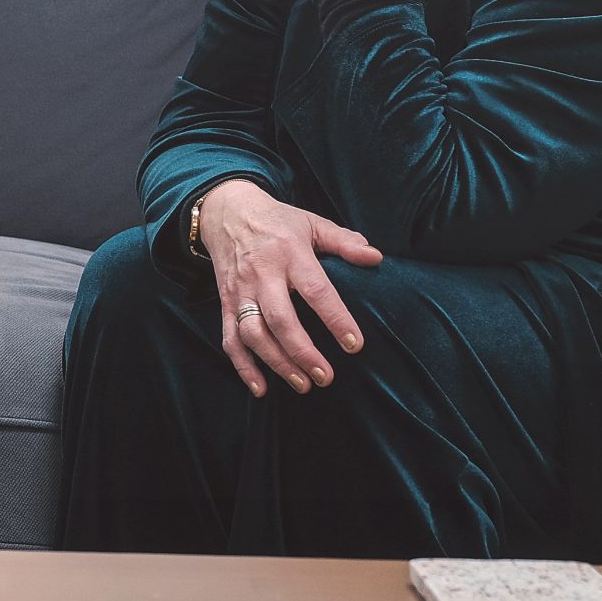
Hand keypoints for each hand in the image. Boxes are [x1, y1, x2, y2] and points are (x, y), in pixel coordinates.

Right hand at [199, 179, 382, 396]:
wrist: (226, 212)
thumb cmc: (277, 221)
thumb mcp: (312, 223)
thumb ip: (344, 242)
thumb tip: (376, 258)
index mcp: (289, 253)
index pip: (315, 290)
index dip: (336, 318)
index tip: (355, 345)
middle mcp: (262, 274)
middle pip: (281, 318)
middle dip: (303, 352)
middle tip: (326, 377)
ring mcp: (240, 290)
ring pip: (254, 333)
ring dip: (276, 362)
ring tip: (302, 384)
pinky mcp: (226, 303)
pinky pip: (230, 339)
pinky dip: (242, 366)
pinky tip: (261, 388)